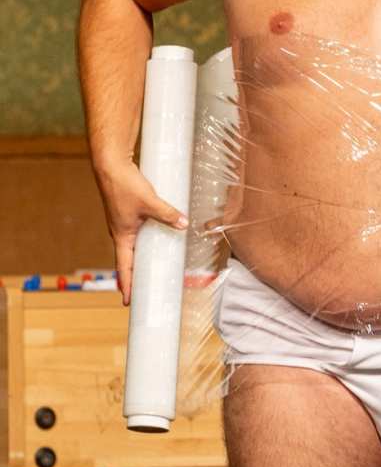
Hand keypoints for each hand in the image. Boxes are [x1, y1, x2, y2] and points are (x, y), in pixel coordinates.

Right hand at [96, 160, 187, 305]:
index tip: (128, 302)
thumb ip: (167, 214)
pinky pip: (136, 232)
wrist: (110, 164)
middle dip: (134, 275)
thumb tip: (183, 224)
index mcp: (121, 236)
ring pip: (132, 245)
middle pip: (128, 259)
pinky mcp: (126, 211)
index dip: (127, 286)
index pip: (124, 267)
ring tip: (151, 268)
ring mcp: (122, 222)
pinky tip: (155, 237)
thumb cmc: (124, 185)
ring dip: (140, 257)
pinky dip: (144, 240)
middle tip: (142, 291)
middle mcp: (119, 232)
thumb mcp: (149, 202)